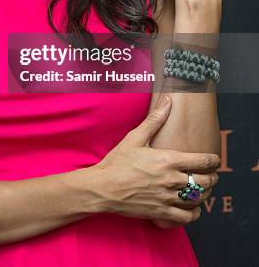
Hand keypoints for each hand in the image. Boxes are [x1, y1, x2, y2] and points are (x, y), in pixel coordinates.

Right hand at [90, 97, 219, 225]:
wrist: (104, 187)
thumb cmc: (118, 161)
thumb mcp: (136, 137)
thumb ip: (155, 119)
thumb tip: (167, 100)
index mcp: (168, 160)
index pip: (202, 161)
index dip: (213, 160)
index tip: (216, 159)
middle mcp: (171, 179)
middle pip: (204, 181)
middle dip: (213, 177)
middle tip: (212, 175)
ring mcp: (167, 197)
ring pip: (198, 198)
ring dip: (205, 194)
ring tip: (204, 189)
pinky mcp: (161, 212)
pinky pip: (186, 217)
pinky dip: (195, 214)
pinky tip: (194, 208)